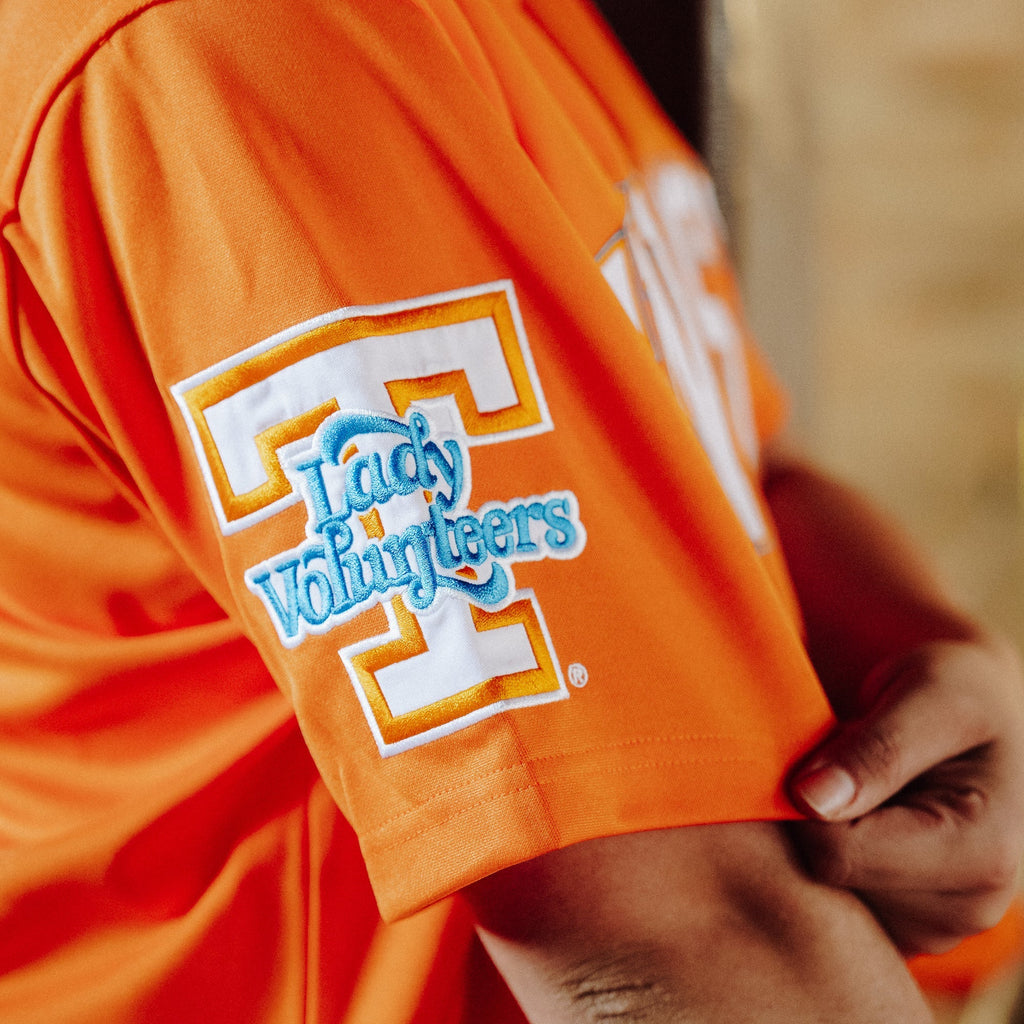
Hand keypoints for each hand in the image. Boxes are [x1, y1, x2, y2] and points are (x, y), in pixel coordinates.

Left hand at [788, 637, 1023, 955]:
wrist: (978, 719)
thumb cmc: (957, 693)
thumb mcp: (932, 694)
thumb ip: (879, 748)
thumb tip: (812, 801)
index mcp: (980, 856)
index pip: (836, 852)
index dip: (807, 796)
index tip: (828, 746)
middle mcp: (963, 911)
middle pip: (825, 880)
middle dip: (815, 816)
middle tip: (846, 763)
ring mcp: (931, 927)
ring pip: (821, 893)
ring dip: (820, 833)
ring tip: (860, 788)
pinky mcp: (902, 927)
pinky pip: (830, 903)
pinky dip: (825, 855)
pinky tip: (856, 816)